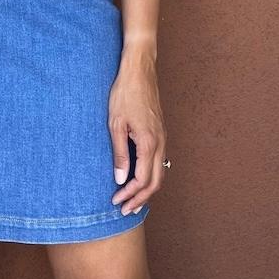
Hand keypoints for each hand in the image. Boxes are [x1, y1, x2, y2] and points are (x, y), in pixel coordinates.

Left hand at [108, 59, 167, 214]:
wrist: (139, 70)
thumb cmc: (125, 93)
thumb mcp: (115, 123)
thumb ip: (119, 153)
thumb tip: (120, 179)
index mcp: (149, 142)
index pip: (143, 179)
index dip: (130, 194)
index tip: (116, 201)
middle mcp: (160, 142)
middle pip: (156, 181)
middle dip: (141, 198)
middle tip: (125, 209)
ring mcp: (162, 137)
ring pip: (160, 171)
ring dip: (146, 187)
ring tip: (131, 198)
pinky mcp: (159, 131)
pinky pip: (159, 160)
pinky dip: (150, 173)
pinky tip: (138, 175)